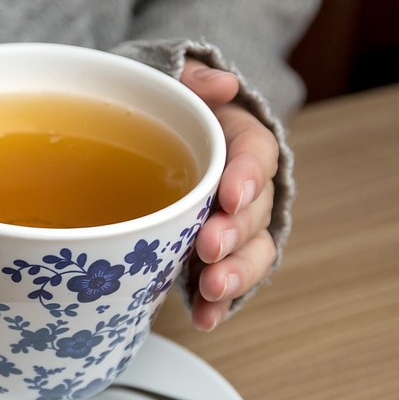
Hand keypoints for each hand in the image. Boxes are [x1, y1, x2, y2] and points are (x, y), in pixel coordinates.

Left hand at [179, 60, 277, 330]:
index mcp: (237, 137)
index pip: (255, 153)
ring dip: (235, 273)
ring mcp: (233, 223)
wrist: (142, 136)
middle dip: (236, 232)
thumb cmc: (159, 108)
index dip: (247, 175)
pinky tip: (204, 319)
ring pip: (252, 251)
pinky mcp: (216, 254)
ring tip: (210, 289)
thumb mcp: (168, 81)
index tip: (230, 195)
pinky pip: (226, 279)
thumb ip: (191, 80)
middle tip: (209, 247)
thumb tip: (220, 85)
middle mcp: (244, 184)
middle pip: (256, 210)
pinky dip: (218, 303)